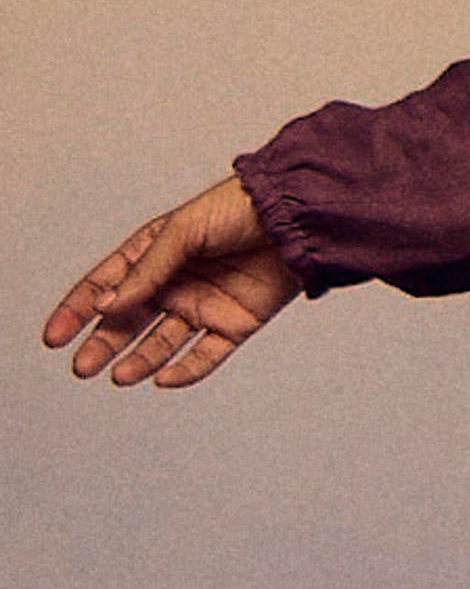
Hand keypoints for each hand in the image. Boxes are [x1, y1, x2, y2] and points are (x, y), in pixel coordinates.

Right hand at [43, 175, 300, 387]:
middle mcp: (175, 283)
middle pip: (129, 321)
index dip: (78, 310)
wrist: (296, 216)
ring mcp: (204, 306)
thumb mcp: (182, 231)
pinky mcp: (235, 325)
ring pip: (162, 343)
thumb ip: (147, 270)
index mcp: (154, 255)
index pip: (106, 286)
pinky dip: (185, 371)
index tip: (54, 336)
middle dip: (103, 343)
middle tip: (82, 366)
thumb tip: (107, 304)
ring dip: (138, 360)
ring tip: (118, 375)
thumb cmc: (237, 209)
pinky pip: (206, 356)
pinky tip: (163, 379)